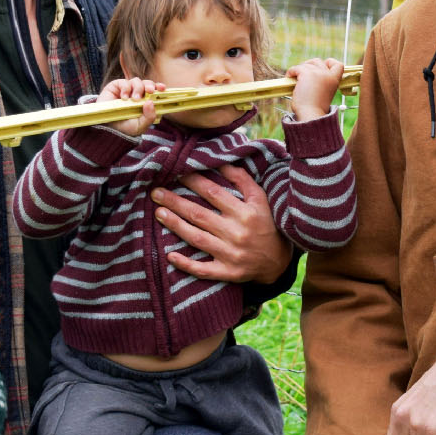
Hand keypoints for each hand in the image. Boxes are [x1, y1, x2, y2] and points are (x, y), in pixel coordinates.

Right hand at [98, 77, 162, 136]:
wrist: (106, 127)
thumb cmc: (124, 127)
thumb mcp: (139, 126)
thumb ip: (148, 117)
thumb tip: (151, 102)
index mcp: (146, 102)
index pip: (156, 92)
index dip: (160, 88)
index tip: (162, 89)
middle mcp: (138, 94)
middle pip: (148, 84)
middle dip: (151, 85)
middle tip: (150, 91)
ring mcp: (128, 90)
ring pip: (137, 81)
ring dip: (138, 88)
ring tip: (134, 99)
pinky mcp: (117, 86)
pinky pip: (125, 82)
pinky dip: (126, 88)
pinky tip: (124, 98)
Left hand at [152, 164, 291, 282]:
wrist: (279, 262)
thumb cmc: (267, 224)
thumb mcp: (261, 199)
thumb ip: (242, 180)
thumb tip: (221, 162)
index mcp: (245, 213)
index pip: (213, 193)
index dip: (192, 182)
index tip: (176, 173)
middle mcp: (237, 233)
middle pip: (199, 214)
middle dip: (175, 202)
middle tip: (156, 192)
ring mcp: (231, 255)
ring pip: (197, 238)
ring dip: (176, 225)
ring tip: (158, 213)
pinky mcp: (228, 273)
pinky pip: (204, 270)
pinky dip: (186, 264)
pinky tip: (170, 256)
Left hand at [287, 57, 344, 120]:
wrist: (311, 115)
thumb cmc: (315, 108)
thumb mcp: (324, 93)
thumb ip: (321, 83)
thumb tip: (308, 73)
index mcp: (335, 81)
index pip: (338, 65)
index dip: (329, 63)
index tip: (321, 69)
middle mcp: (328, 75)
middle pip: (318, 61)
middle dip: (309, 65)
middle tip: (302, 75)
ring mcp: (318, 73)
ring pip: (306, 64)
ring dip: (299, 70)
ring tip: (294, 78)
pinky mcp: (307, 74)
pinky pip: (296, 68)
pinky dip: (291, 72)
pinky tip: (289, 77)